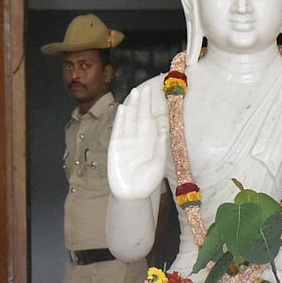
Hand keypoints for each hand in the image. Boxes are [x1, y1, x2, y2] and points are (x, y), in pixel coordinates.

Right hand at [108, 84, 167, 199]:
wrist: (132, 194)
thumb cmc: (148, 182)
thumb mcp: (159, 163)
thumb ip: (160, 145)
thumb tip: (164, 127)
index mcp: (151, 143)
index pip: (152, 122)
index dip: (153, 109)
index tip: (156, 96)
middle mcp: (139, 139)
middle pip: (141, 117)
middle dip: (143, 103)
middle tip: (145, 88)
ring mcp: (127, 141)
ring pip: (130, 120)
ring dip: (132, 106)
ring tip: (135, 92)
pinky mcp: (116, 146)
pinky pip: (119, 129)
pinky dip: (121, 119)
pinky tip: (124, 108)